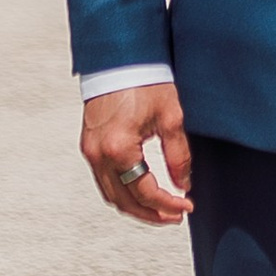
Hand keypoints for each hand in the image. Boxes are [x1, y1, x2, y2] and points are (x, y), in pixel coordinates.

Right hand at [82, 83, 191, 225]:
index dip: (168, 204)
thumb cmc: (145, 81)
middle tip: (175, 216)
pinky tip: (141, 191)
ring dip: (136, 206)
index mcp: (119, 148)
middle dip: (151, 214)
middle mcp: (99, 154)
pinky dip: (122, 191)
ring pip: (111, 194)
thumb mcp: (171, 118)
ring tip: (160, 209)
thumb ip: (178, 156)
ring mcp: (90, 151)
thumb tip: (183, 185)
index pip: (146, 191)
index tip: (187, 206)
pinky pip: (104, 180)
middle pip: (124, 201)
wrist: (120, 58)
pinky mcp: (89, 145)